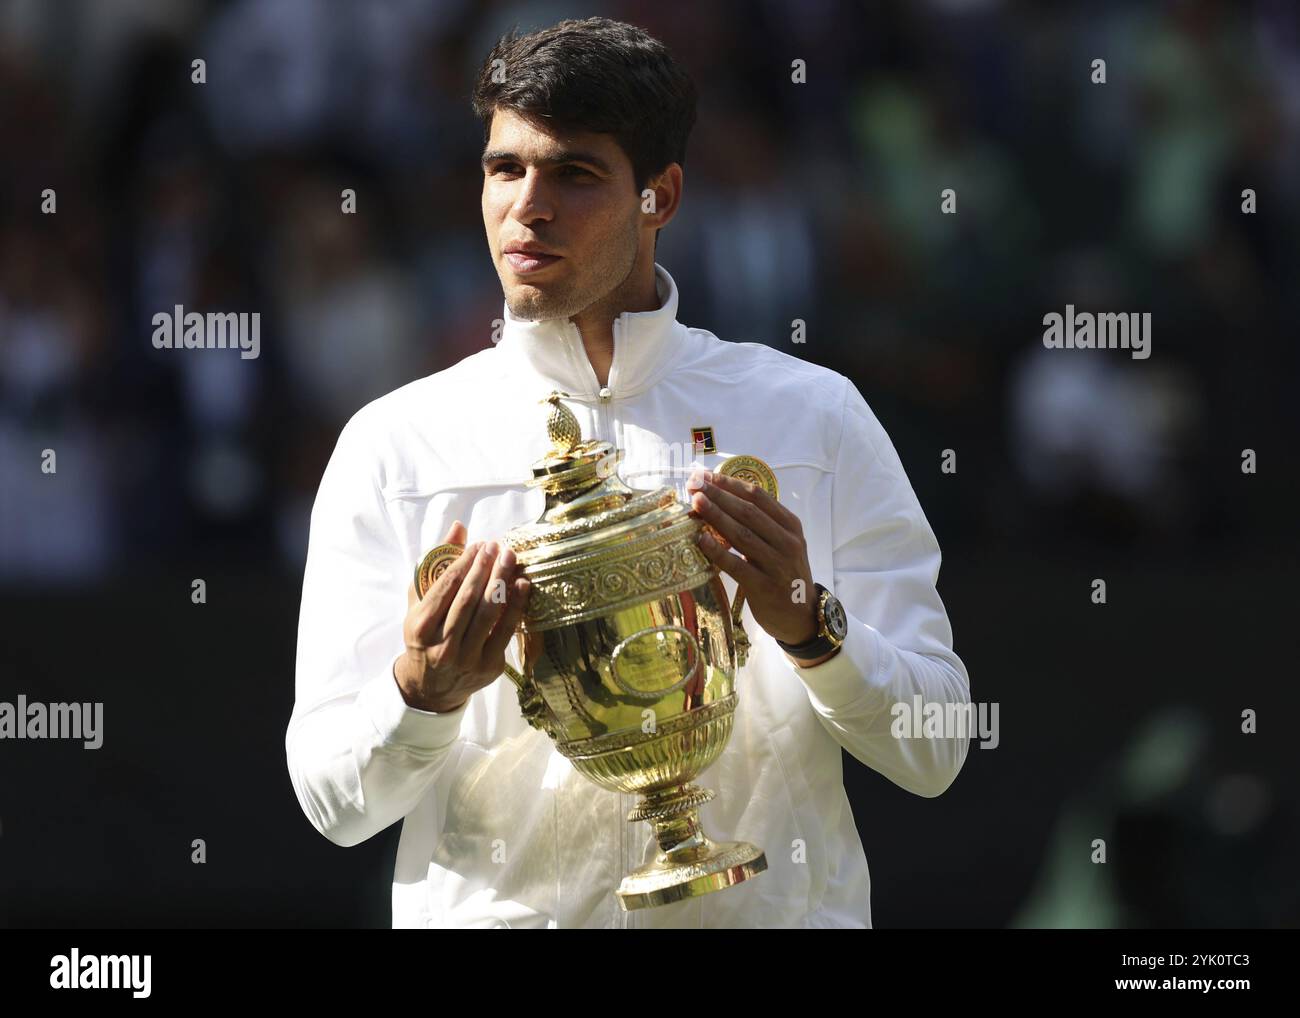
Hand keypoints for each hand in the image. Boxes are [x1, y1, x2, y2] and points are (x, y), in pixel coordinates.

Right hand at [394, 520, 530, 712]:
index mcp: (420, 627)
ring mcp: (467, 658)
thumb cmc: (424, 637)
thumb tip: (459, 528)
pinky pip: (506, 630)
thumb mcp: (419, 604)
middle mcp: (442, 645)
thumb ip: (437, 565)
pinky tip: (523, 584)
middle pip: (469, 598)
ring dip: (503, 580)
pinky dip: (517, 605)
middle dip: (486, 567)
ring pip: (489, 613)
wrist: (430, 688)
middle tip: (498, 546)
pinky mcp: (489, 666)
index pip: (446, 587)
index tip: (479, 544)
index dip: (465, 562)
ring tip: (510, 557)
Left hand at [687, 468, 819, 648]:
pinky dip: (718, 552)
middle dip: (719, 495)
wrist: (802, 616)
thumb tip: (720, 498)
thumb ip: (760, 524)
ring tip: (695, 502)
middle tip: (694, 484)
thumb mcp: (782, 543)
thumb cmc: (784, 574)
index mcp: (790, 525)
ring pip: (742, 535)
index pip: (758, 496)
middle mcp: (787, 542)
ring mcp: (777, 565)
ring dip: (716, 516)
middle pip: (748, 512)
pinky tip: (700, 539)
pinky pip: (737, 566)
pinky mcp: (765, 587)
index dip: (730, 484)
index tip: (706, 476)